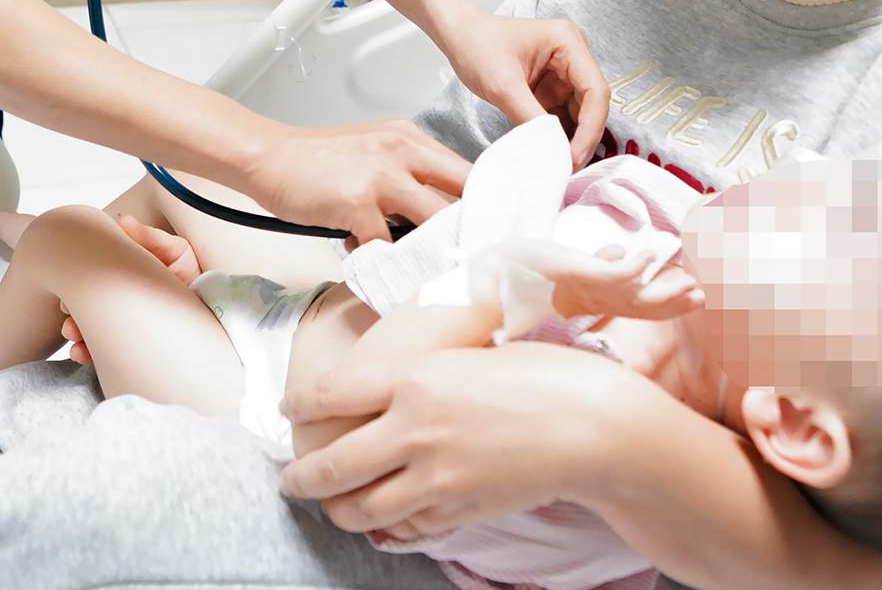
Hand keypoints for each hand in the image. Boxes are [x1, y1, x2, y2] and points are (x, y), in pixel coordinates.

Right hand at [62, 215, 199, 365]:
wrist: (217, 314)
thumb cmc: (196, 279)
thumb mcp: (177, 253)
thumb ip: (152, 238)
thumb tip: (123, 220)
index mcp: (128, 274)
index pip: (97, 271)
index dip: (81, 275)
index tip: (73, 278)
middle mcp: (122, 298)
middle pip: (87, 300)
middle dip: (73, 305)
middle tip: (69, 306)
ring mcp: (123, 323)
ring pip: (89, 327)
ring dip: (75, 329)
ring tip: (74, 330)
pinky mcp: (127, 347)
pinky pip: (100, 352)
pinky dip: (85, 352)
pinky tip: (82, 351)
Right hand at [246, 121, 469, 246]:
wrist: (269, 156)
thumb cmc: (318, 159)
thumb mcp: (374, 150)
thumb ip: (408, 174)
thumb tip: (438, 214)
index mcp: (410, 138)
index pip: (466, 170)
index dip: (481, 203)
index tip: (487, 227)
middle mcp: (402, 151)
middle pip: (461, 195)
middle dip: (469, 229)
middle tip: (468, 255)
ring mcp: (381, 177)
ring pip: (431, 222)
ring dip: (430, 249)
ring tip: (423, 264)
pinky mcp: (356, 203)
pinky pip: (384, 246)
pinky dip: (378, 259)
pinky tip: (362, 252)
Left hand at [278, 342, 631, 538]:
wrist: (592, 426)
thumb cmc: (540, 373)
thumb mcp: (468, 352)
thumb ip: (421, 375)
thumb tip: (387, 385)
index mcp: (412, 378)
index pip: (329, 394)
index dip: (299, 404)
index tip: (290, 409)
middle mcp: (413, 430)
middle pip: (330, 465)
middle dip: (300, 478)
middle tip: (290, 480)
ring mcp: (434, 478)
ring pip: (359, 509)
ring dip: (337, 510)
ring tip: (332, 505)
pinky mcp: (457, 511)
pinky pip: (404, 529)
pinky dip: (386, 529)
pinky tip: (382, 523)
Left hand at [438, 10, 609, 168]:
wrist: (460, 36)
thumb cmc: (477, 46)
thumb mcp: (502, 85)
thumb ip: (530, 117)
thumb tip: (552, 150)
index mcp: (568, 42)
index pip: (595, 90)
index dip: (590, 127)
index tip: (575, 156)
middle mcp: (574, 55)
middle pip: (592, 104)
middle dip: (584, 137)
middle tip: (569, 168)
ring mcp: (565, 72)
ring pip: (581, 113)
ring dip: (573, 139)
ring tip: (561, 166)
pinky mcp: (553, 87)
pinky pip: (564, 115)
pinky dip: (559, 135)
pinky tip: (552, 154)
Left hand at [495, 239, 704, 321]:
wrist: (491, 276)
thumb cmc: (524, 271)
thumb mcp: (569, 266)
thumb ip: (596, 262)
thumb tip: (615, 250)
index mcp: (594, 301)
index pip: (636, 305)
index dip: (665, 303)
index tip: (691, 294)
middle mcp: (595, 300)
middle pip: (643, 306)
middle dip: (673, 302)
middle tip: (703, 296)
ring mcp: (589, 288)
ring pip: (636, 295)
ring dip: (665, 290)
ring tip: (692, 283)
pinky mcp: (580, 273)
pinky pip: (615, 272)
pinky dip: (635, 265)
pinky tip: (651, 252)